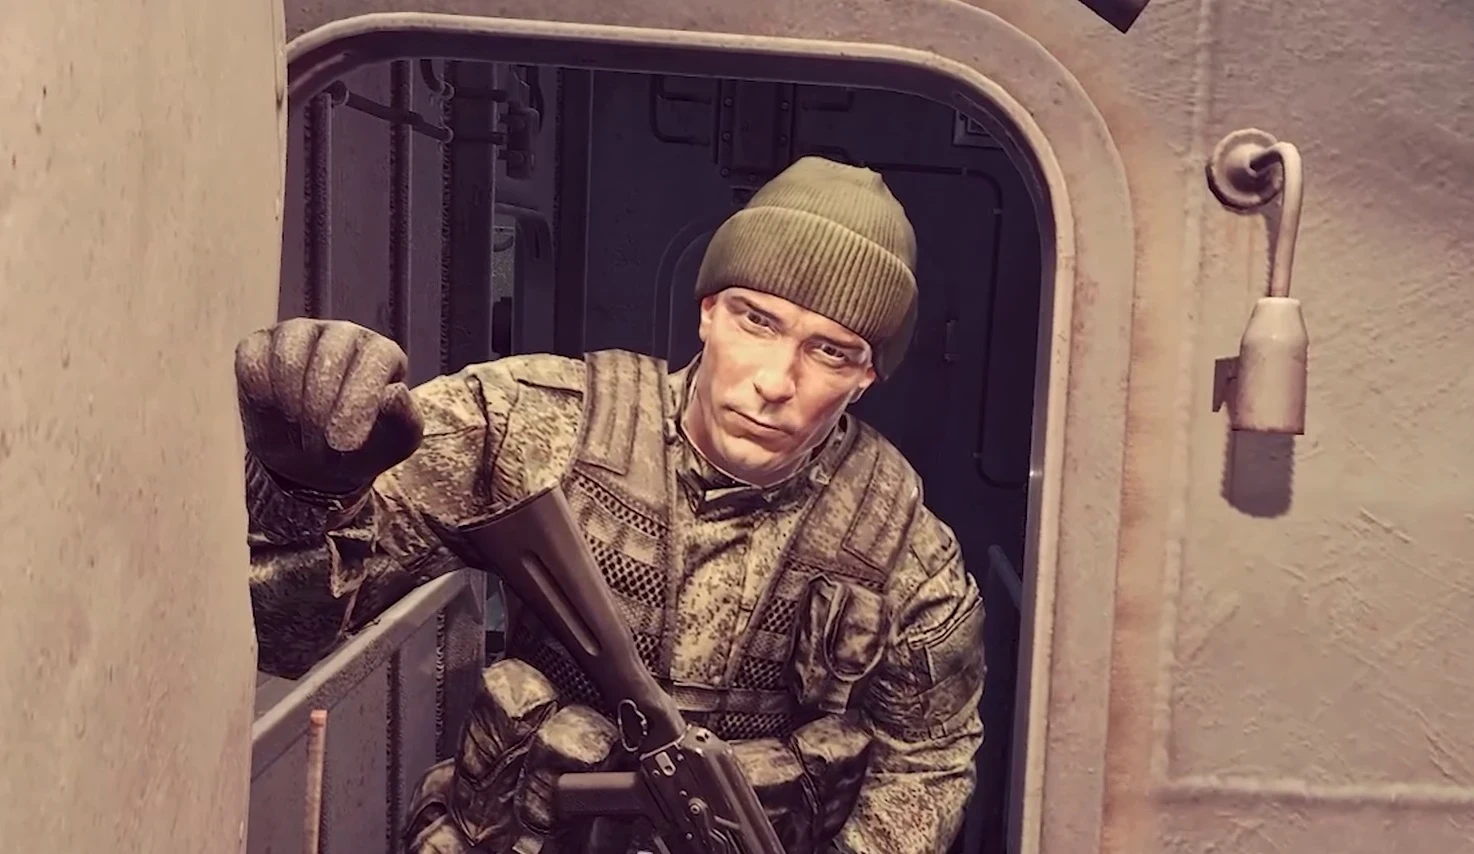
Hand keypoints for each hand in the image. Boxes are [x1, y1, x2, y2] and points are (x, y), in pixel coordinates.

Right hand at [235, 318, 423, 494]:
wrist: (313, 464)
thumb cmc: (363, 448)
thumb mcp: (395, 444)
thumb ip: (403, 421)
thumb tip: (393, 394)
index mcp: (381, 352)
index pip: (375, 359)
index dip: (359, 400)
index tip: (347, 443)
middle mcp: (342, 334)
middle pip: (330, 354)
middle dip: (321, 408)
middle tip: (319, 445)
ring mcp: (299, 334)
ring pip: (289, 350)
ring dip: (291, 400)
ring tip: (298, 432)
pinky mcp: (260, 345)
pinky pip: (253, 358)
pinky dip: (260, 392)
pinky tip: (274, 413)